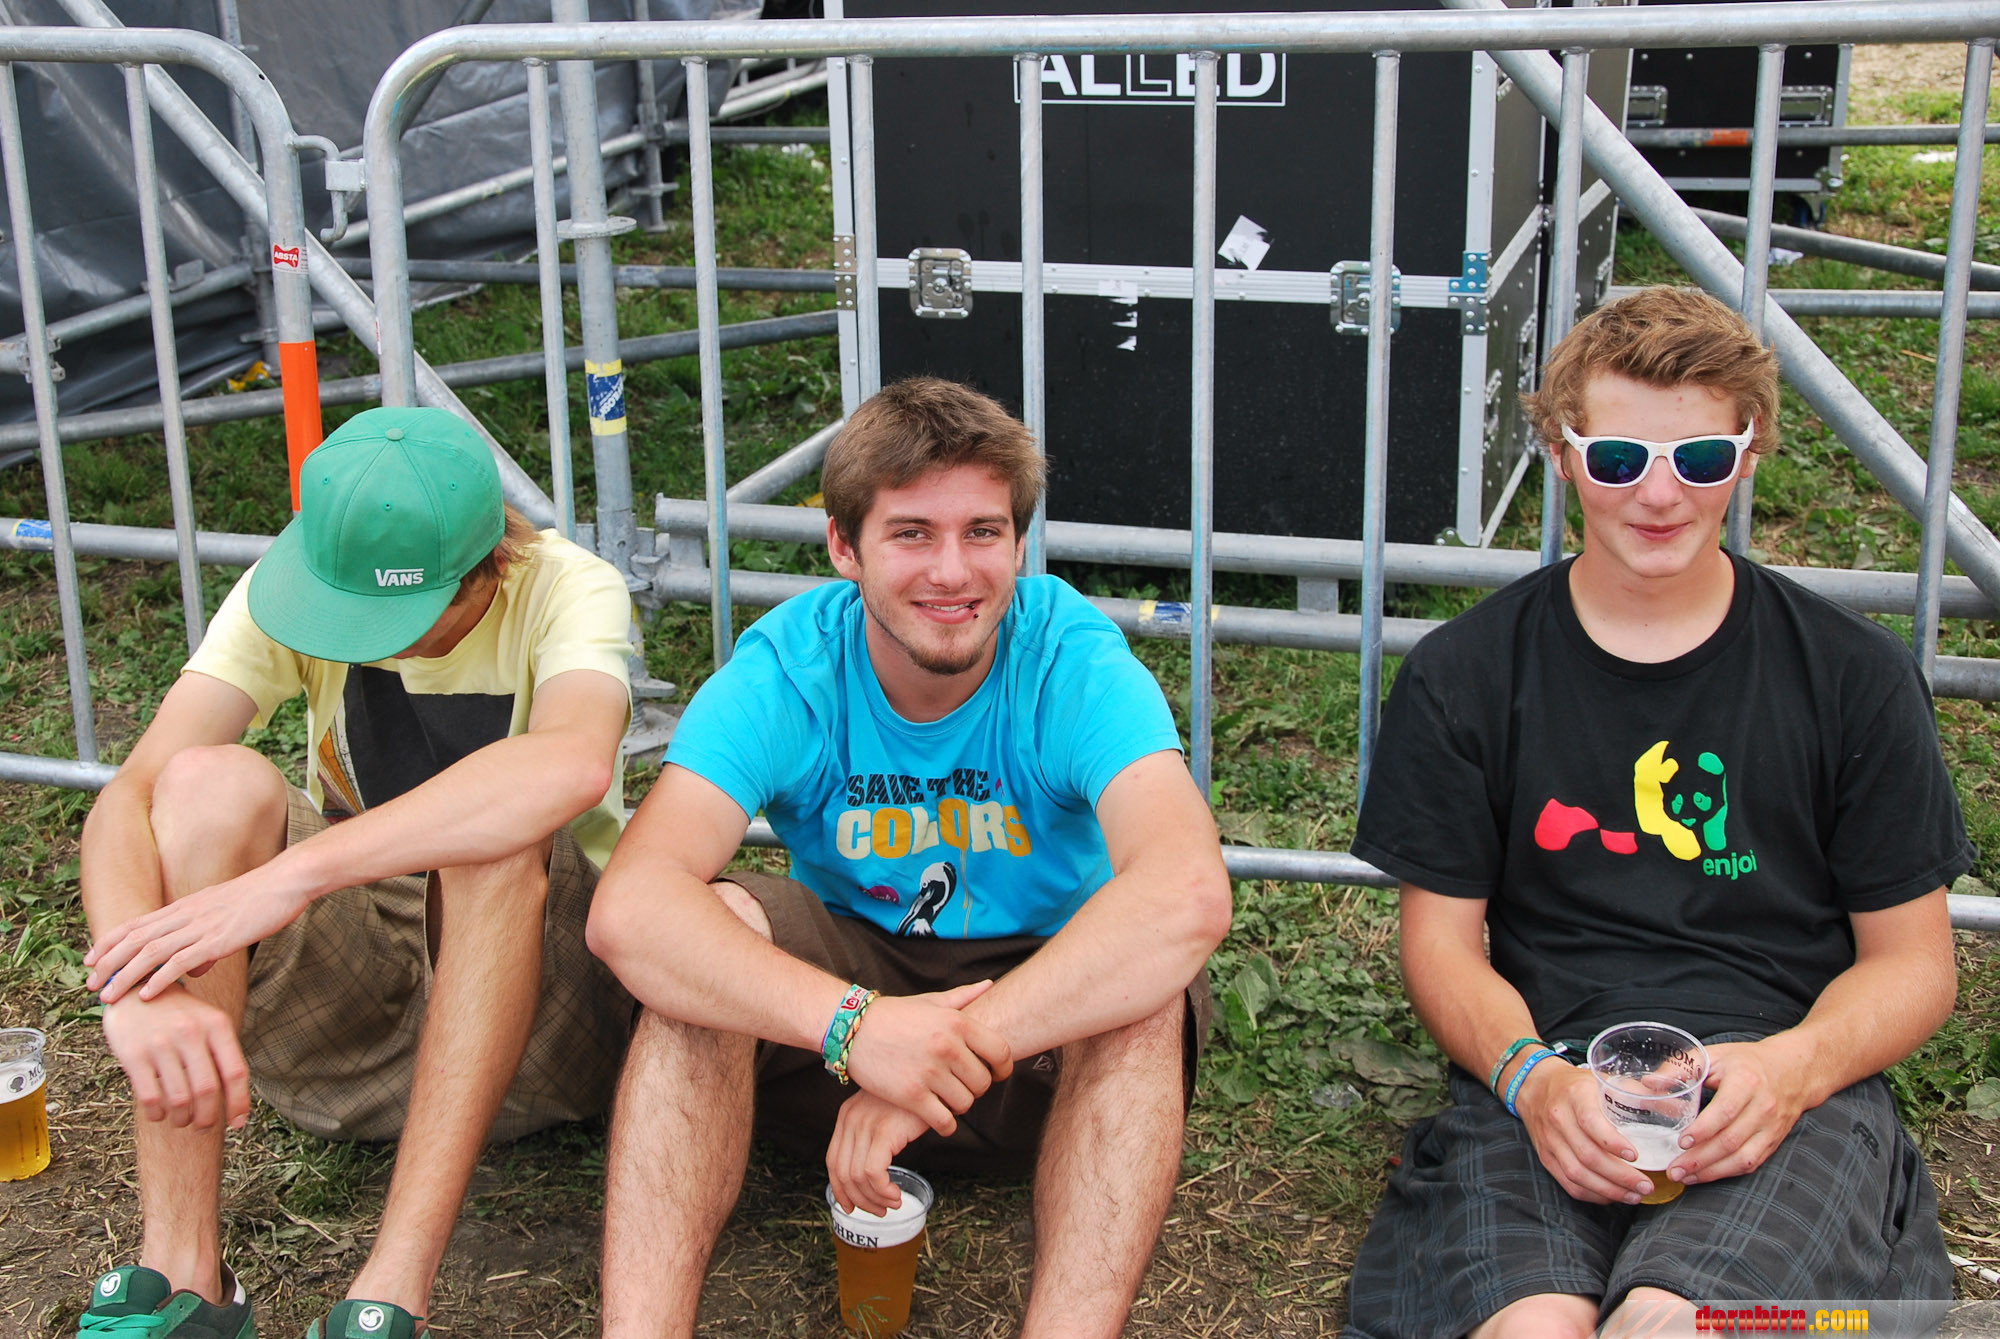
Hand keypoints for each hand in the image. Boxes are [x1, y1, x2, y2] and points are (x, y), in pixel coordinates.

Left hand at [86, 870, 306, 1002]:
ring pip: (150, 952)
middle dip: (107, 963)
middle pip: (135, 939)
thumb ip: (205, 943)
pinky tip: (148, 994)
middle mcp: (186, 914)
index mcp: (185, 906)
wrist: (286, 882)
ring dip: (125, 976)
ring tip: (109, 996)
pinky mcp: (219, 939)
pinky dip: (160, 979)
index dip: (109, 942)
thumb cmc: (262, 899)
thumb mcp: (226, 918)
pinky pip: (181, 961)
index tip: (91, 960)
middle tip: (90, 984)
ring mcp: (201, 926)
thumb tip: (194, 969)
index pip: (136, 923)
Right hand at [101, 984, 251, 1131]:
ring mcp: (161, 1044)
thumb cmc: (179, 1015)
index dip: (239, 1103)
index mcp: (217, 1025)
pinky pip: (150, 1098)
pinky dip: (158, 1114)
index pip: (235, 1072)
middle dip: (209, 1117)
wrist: (134, 990)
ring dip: (183, 1119)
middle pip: (208, 1090)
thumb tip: (236, 1101)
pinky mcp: (134, 1055)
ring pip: (180, 1099)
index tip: (238, 1123)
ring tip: (183, 1120)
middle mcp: (191, 1033)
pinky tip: (160, 1114)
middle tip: (205, 1126)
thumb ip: (222, 1054)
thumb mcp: (208, 1022)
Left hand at [827, 1090, 929, 1215]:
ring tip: (893, 1203)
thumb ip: (873, 1135)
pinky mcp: (884, 1131)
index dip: (840, 1189)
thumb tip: (870, 1175)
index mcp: (847, 1116)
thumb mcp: (885, 1114)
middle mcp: (851, 1119)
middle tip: (879, 1211)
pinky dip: (883, 1191)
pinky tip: (895, 1194)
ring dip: (875, 1199)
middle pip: (842, 1173)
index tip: (852, 1206)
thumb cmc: (914, 1099)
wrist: (935, 1077)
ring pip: (857, 1177)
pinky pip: (873, 1173)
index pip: (833, 1161)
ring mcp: (866, 1124)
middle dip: (859, 1200)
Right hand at [842, 981, 1013, 1136]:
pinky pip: (944, 1121)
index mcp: (957, 1023)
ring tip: (947, 1099)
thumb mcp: (930, 1001)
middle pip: (983, 1082)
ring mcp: (930, 1072)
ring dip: (959, 1106)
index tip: (997, 1074)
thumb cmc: (894, 1015)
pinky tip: (939, 1118)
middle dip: (976, 1088)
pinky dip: (946, 1125)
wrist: (852, 1029)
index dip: (1004, 1067)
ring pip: (965, 1103)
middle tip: (963, 1086)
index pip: (1000, 1052)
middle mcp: (947, 1047)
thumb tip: (990, 985)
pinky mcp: (911, 1095)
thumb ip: (963, 996)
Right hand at [1514, 1058, 1656, 1204]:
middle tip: (1646, 1185)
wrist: (1534, 1086)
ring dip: (1608, 1189)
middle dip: (1620, 1176)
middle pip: (1587, 1155)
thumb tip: (1679, 1110)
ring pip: (1577, 1173)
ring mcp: (1550, 1141)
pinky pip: (1568, 1183)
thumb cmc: (1576, 1085)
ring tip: (1634, 1195)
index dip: (1613, 1143)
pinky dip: (1592, 1194)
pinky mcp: (1546, 1157)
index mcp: (1574, 1096)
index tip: (1636, 1156)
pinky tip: (1612, 1196)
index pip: (1591, 1123)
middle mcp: (1558, 1119)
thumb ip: (1639, 1094)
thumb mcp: (1605, 1079)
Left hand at [1668, 1039, 1810, 1185]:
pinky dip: (1726, 1172)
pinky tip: (1704, 1175)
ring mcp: (1771, 1128)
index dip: (1702, 1130)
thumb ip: (1679, 1067)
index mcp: (1746, 1082)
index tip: (1680, 1142)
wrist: (1791, 1071)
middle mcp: (1763, 1107)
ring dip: (1711, 1171)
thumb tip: (1648, 1085)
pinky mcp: (1773, 1142)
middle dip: (1700, 1159)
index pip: (1725, 1111)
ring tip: (1684, 1177)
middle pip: (1731, 1140)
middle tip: (1673, 1169)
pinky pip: (1751, 1163)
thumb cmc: (1745, 1062)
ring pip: (1742, 1158)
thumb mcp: (1713, 1055)